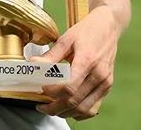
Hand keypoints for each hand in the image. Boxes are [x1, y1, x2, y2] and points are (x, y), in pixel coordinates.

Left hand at [30, 5, 118, 120]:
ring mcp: (105, 83)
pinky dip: (78, 113)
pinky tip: (67, 108)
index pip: (69, 86)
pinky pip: (92, 109)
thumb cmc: (86, 31)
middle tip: (41, 105)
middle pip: (74, 101)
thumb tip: (33, 64)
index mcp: (87, 60)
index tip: (41, 90)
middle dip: (55, 107)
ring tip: (51, 108)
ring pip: (84, 109)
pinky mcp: (107, 88)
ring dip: (66, 113)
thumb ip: (51, 55)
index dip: (53, 92)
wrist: (108, 27)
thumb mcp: (66, 39)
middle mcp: (99, 75)